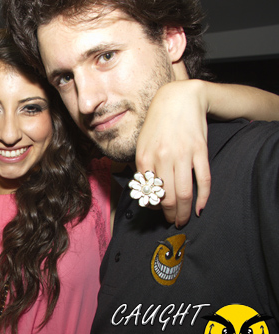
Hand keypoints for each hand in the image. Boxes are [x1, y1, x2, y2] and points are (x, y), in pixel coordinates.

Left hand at [135, 80, 210, 226]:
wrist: (178, 99)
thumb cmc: (158, 123)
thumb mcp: (142, 143)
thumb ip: (143, 166)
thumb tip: (145, 190)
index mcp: (144, 157)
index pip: (147, 192)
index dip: (152, 206)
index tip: (156, 211)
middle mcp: (162, 158)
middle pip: (166, 197)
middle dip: (169, 214)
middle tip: (171, 221)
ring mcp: (183, 155)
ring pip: (184, 193)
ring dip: (184, 211)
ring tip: (183, 219)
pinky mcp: (200, 151)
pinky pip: (203, 180)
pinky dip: (202, 198)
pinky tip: (200, 208)